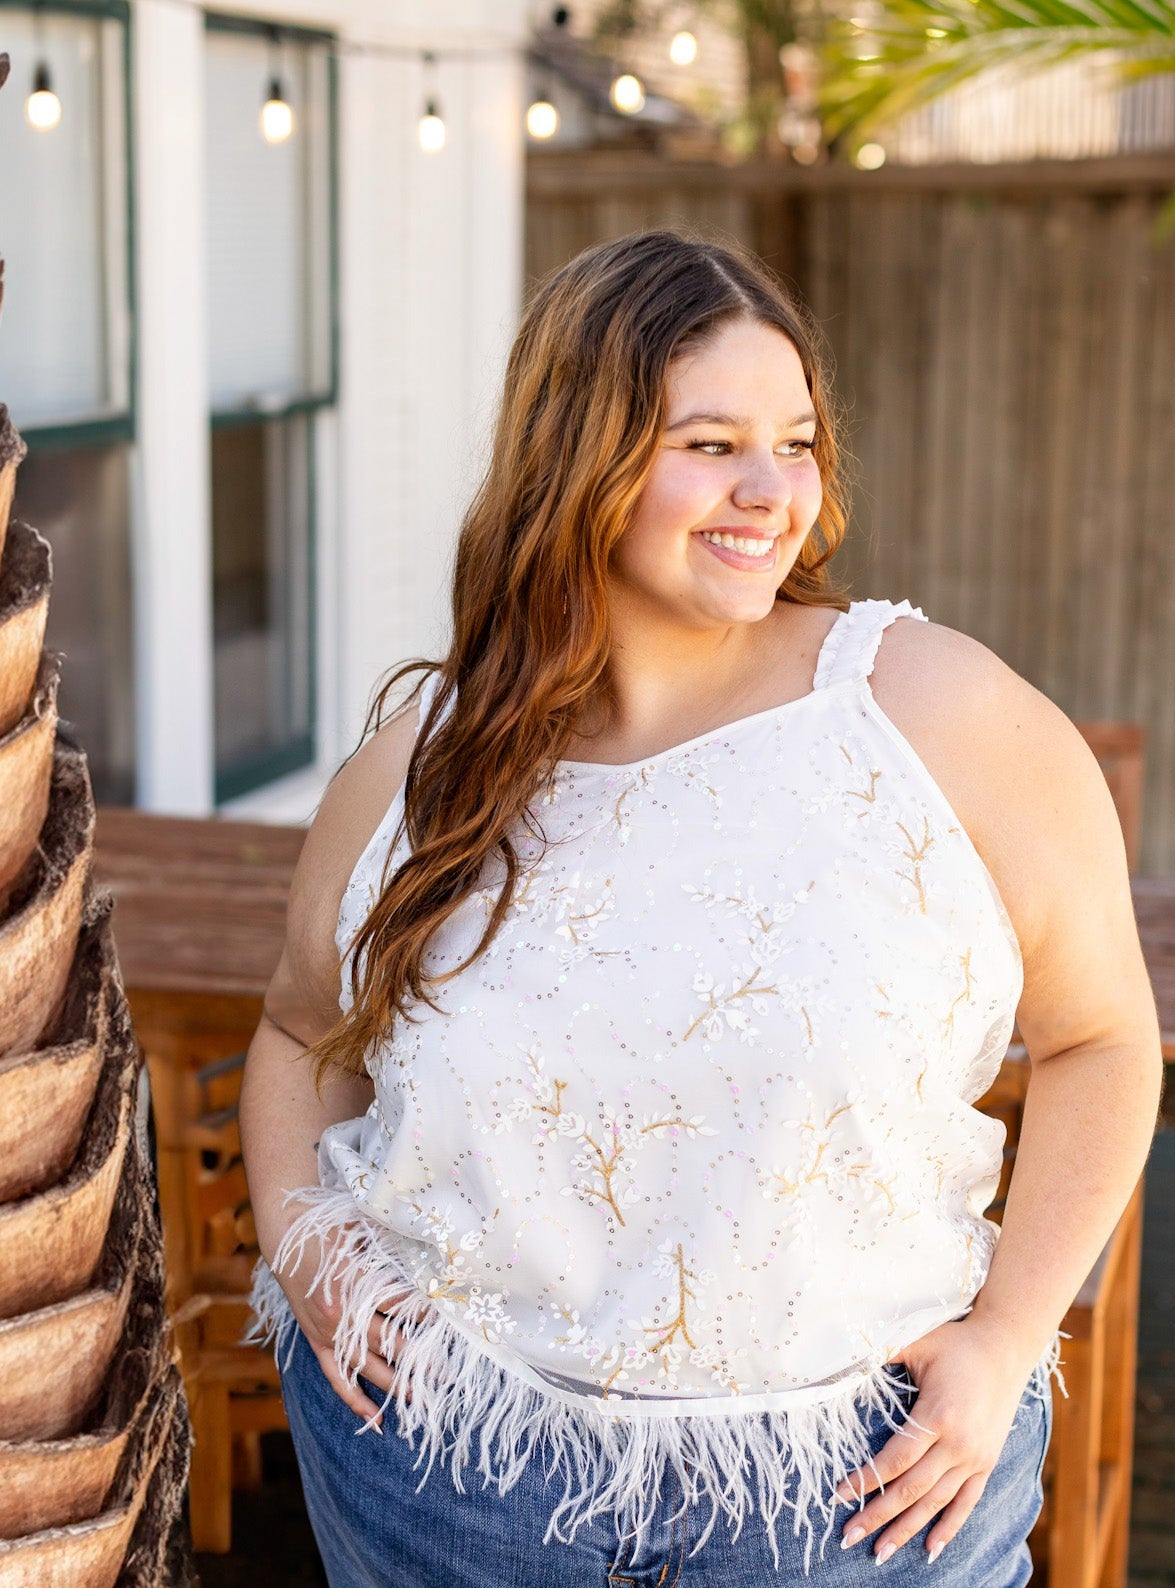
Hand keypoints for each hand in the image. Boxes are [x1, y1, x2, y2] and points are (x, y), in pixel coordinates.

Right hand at [271, 1211, 427, 1428]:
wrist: (285, 1235)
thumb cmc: (330, 1229)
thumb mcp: (363, 1232)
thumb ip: (390, 1250)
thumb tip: (428, 1258)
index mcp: (353, 1283)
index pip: (396, 1305)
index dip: (422, 1314)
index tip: (446, 1322)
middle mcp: (340, 1315)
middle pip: (386, 1343)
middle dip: (417, 1359)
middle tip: (445, 1373)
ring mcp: (327, 1334)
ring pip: (366, 1367)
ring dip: (394, 1384)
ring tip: (423, 1398)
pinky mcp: (316, 1343)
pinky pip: (338, 1378)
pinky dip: (356, 1401)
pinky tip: (377, 1420)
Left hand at [833, 1315, 1039, 1566]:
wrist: (1006, 1347)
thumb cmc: (955, 1341)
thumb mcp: (917, 1342)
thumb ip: (881, 1352)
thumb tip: (841, 1358)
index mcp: (938, 1416)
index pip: (895, 1460)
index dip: (866, 1481)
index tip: (839, 1496)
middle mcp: (959, 1445)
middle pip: (911, 1490)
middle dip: (878, 1517)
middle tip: (849, 1538)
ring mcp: (975, 1458)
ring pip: (936, 1504)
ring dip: (907, 1531)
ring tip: (880, 1553)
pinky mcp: (987, 1463)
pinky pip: (966, 1503)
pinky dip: (949, 1528)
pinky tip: (931, 1550)